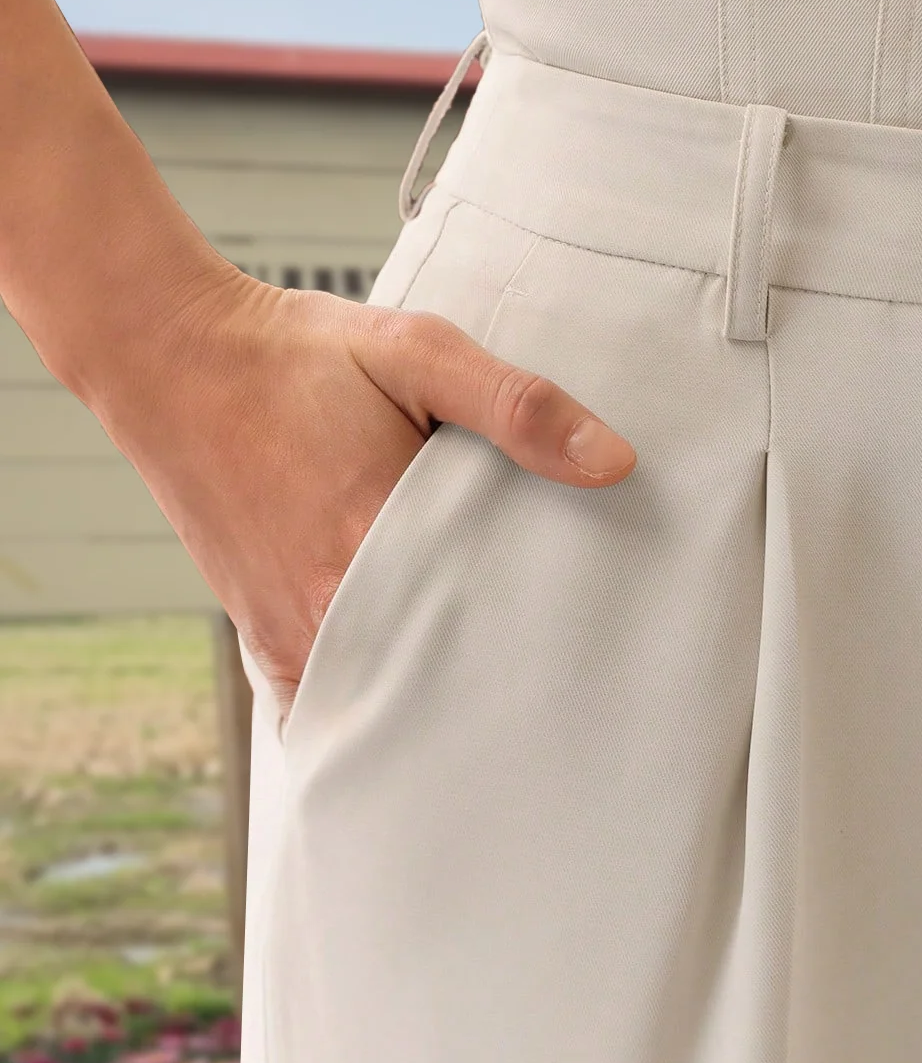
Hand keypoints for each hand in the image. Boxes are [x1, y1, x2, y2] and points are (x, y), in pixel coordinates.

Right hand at [91, 267, 637, 720]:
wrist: (167, 358)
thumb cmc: (294, 356)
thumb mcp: (417, 352)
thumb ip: (516, 406)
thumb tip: (613, 461)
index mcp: (381, 536)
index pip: (494, 627)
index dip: (545, 641)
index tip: (585, 646)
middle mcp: (334, 601)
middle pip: (446, 677)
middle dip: (500, 683)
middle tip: (557, 680)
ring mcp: (293, 629)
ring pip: (389, 700)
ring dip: (439, 701)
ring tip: (497, 695)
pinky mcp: (264, 638)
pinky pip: (327, 705)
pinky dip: (369, 709)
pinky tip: (413, 702)